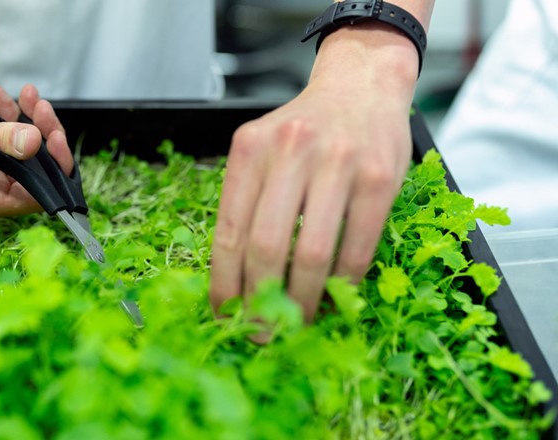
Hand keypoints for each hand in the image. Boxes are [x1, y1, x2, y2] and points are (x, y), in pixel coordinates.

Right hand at [0, 84, 71, 219]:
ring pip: (14, 158)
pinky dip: (1, 125)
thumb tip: (36, 143)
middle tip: (38, 104)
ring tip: (22, 95)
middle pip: (29, 173)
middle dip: (39, 135)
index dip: (53, 166)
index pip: (36, 195)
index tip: (54, 134)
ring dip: (21, 125)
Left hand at [210, 24, 418, 323]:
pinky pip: (357, 246)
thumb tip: (235, 278)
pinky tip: (333, 297)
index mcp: (250, 149)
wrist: (360, 84)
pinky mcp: (379, 177)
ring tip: (295, 324)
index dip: (224, 282)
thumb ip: (248, 201)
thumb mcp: (262, 150)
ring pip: (313, 253)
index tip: (224, 314)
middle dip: (260, 301)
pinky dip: (342, 282)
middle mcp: (290, 152)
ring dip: (302, 300)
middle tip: (260, 331)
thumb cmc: (304, 130)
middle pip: (267, 247)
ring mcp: (338, 163)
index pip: (228, 231)